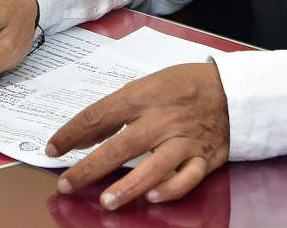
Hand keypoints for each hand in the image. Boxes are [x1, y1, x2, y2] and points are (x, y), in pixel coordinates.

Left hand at [48, 63, 229, 210]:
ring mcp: (184, 140)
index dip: (73, 133)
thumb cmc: (185, 85)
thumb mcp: (149, 84)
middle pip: (121, 145)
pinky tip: (152, 197)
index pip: (100, 115)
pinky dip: (170, 188)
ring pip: (154, 166)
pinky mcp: (204, 158)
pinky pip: (187, 178)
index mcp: (144, 95)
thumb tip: (88, 133)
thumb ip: (119, 108)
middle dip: (90, 167)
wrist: (232, 91)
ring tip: (107, 202)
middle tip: (66, 183)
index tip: (53, 148)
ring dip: (128, 186)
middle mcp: (162, 119)